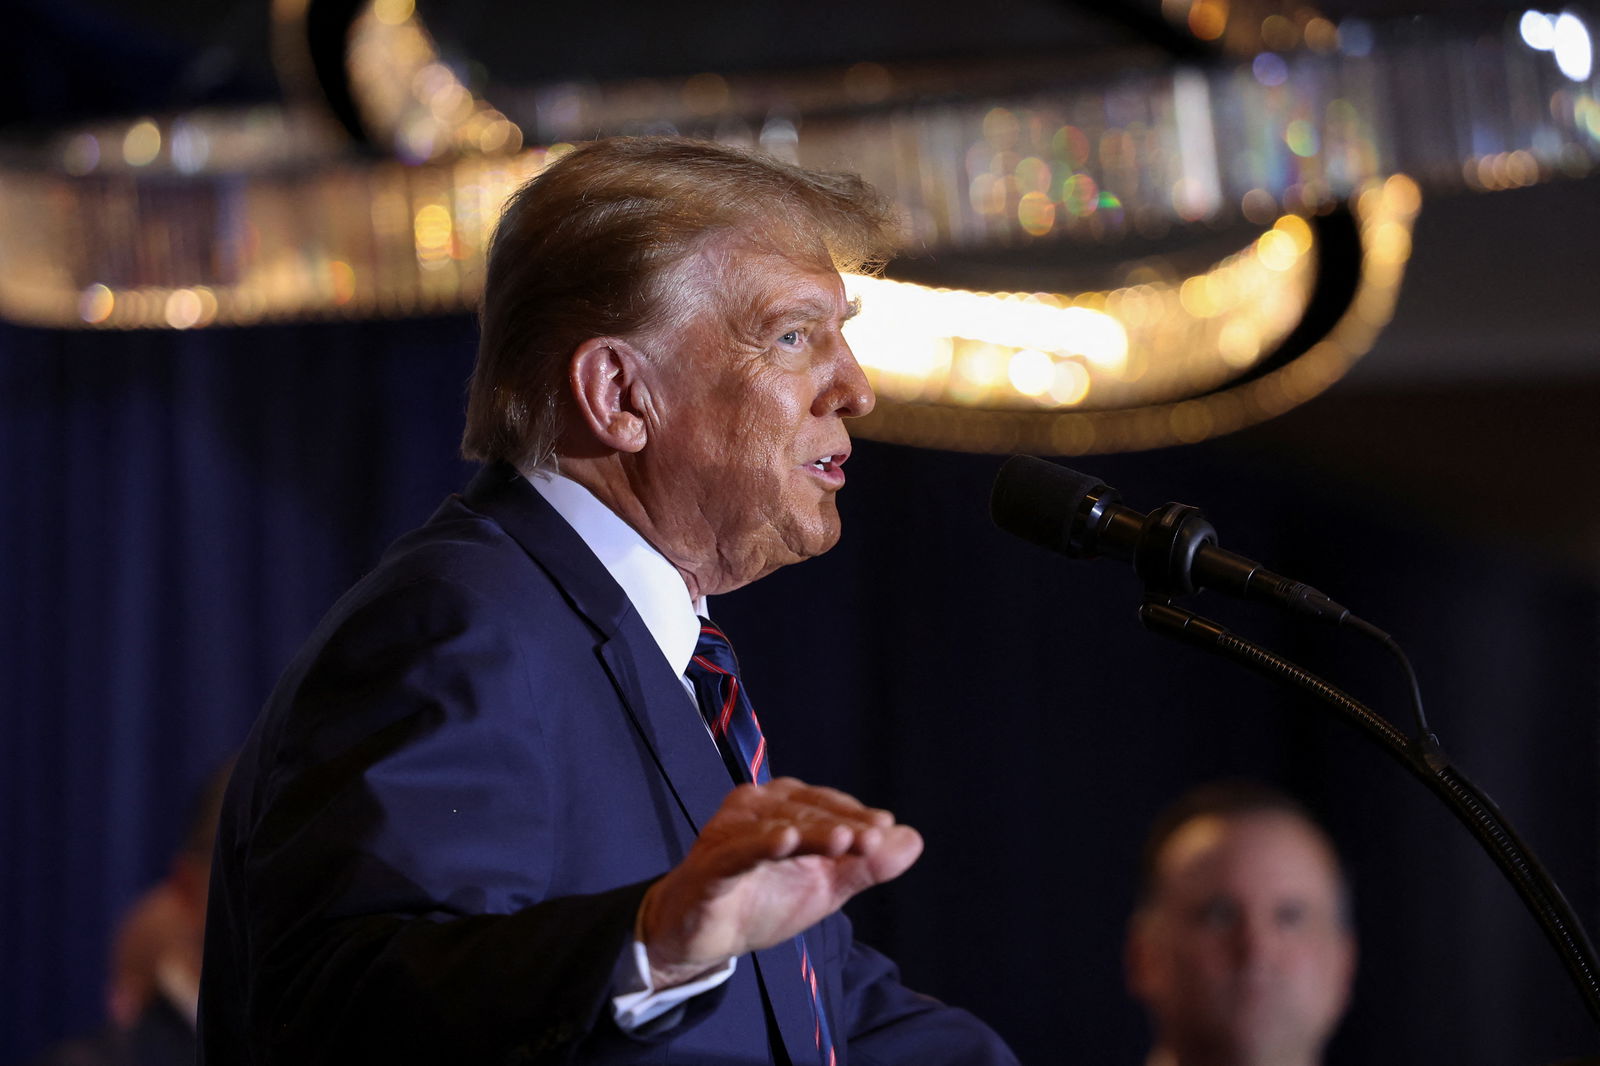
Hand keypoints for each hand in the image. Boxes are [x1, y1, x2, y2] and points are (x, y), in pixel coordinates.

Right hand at [636, 777, 922, 988]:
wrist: (703, 935)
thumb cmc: (764, 898)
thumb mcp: (824, 886)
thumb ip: (866, 864)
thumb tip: (913, 839)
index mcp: (785, 804)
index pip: (827, 804)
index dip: (857, 816)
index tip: (886, 831)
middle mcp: (756, 806)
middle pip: (806, 810)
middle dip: (842, 824)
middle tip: (874, 841)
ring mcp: (730, 831)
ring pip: (776, 824)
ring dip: (811, 831)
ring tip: (842, 841)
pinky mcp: (711, 862)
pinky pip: (738, 850)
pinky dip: (761, 843)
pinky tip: (785, 841)